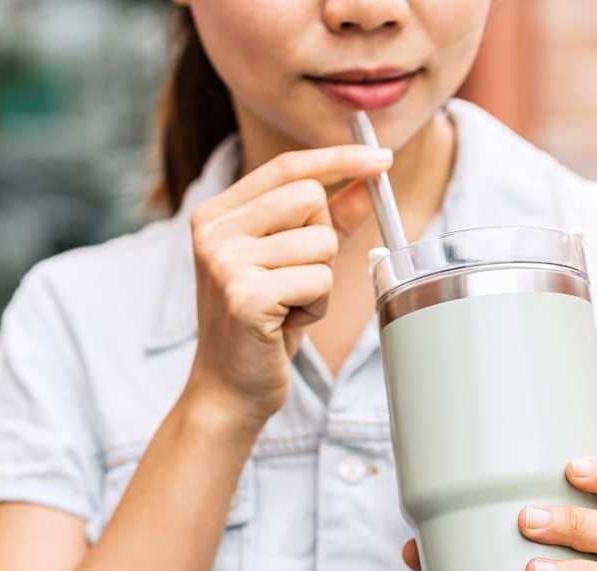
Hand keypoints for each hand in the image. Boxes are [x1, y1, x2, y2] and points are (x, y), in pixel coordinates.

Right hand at [183, 144, 392, 427]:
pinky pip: (319, 280)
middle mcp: (213, 230)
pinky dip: (316, 307)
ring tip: (290, 306)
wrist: (229, 388)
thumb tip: (370, 180)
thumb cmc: (263, 325)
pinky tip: (287, 324)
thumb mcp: (293, 263)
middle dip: (324, 241)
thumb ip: (329, 219)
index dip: (340, 159)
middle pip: (310, 199)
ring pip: (321, 243)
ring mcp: (225, 262)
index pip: (288, 167)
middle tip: (297, 280)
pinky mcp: (245, 296)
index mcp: (218, 213)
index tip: (383, 157)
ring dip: (321, 282)